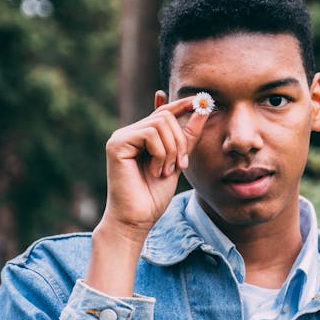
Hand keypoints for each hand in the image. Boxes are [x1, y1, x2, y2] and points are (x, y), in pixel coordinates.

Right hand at [100, 95, 208, 239]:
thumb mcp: (178, 160)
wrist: (138, 219)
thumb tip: (202, 108)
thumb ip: (187, 135)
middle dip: (180, 141)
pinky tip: (155, 171)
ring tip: (166, 171)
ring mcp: (120, 137)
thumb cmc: (154, 195)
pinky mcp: (116, 144)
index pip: (163, 112)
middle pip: (165, 116)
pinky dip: (161, 154)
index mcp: (141, 136)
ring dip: (172, 150)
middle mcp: (128, 133)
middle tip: (181, 165)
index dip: (182, 104)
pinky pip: (150, 134)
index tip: (201, 100)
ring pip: (160, 124)